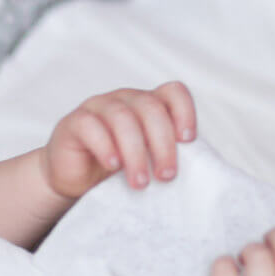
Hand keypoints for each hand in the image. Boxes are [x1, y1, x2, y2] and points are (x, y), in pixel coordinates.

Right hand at [41, 81, 196, 198]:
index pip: (173, 92)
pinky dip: (105, 146)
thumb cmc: (119, 171)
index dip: (185, 111)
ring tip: (140, 183)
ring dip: (135, 152)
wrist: (76, 181)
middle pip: (150, 107)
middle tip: (166, 176)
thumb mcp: (149, 163)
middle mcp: (125, 99)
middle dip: (163, 144)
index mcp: (149, 105)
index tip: (188, 141)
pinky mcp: (74, 122)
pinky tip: (113, 166)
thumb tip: (200, 173)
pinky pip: (90, 125)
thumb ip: (169, 157)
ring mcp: (98, 107)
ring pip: (122, 117)